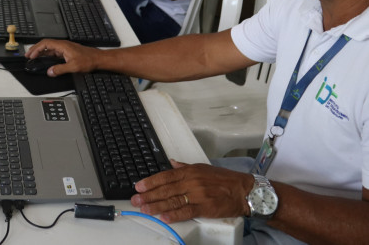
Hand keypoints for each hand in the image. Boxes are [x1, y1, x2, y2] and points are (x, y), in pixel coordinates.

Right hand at [24, 39, 99, 76]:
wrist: (98, 59)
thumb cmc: (89, 60)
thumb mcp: (73, 67)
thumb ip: (60, 69)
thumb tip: (50, 72)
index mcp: (63, 46)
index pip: (45, 44)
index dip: (36, 49)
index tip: (31, 55)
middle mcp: (63, 46)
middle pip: (46, 45)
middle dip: (35, 49)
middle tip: (28, 55)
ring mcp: (65, 49)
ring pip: (49, 48)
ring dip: (41, 52)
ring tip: (33, 57)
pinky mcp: (67, 52)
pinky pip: (54, 52)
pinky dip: (47, 55)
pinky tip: (45, 60)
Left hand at [130, 160, 253, 222]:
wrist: (244, 190)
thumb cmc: (224, 179)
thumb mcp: (203, 168)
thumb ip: (185, 167)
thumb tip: (171, 163)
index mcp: (190, 172)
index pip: (165, 176)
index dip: (150, 182)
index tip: (139, 187)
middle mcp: (191, 182)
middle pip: (165, 189)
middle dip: (149, 195)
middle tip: (136, 200)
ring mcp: (198, 195)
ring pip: (172, 201)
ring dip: (156, 206)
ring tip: (144, 209)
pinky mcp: (205, 208)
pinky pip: (186, 211)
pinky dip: (173, 215)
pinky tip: (163, 217)